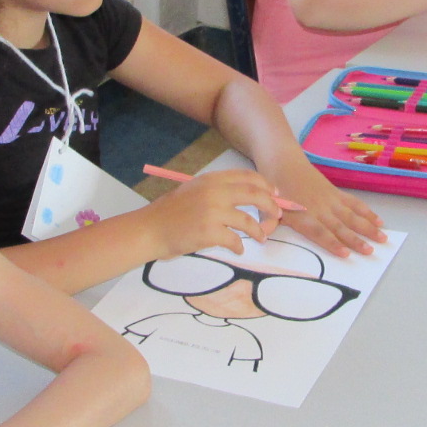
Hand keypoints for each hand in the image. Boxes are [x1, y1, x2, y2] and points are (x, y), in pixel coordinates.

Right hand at [143, 169, 280, 257]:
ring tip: (261, 238)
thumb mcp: (193, 190)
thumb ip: (217, 190)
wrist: (150, 229)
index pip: (247, 177)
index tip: (274, 194)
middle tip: (276, 216)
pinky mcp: (210, 233)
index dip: (265, 185)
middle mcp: (214, 192)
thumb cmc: (170, 213)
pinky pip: (235, 240)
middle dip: (271, 206)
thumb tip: (249, 196)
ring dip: (259, 231)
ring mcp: (212, 212)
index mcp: (211, 180)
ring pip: (248, 221)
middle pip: (255, 195)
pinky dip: (240, 246)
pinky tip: (239, 249)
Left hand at [268, 159, 385, 257]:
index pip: (319, 231)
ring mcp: (330, 200)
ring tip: (382, 238)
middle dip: (356, 239)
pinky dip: (367, 212)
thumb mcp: (268, 205)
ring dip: (368, 227)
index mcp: (302, 215)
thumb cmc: (275, 188)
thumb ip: (268, 221)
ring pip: (352, 215)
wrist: (283, 162)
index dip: (332, 242)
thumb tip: (262, 234)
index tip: (345, 253)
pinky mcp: (335, 193)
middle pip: (340, 226)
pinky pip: (354, 203)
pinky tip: (378, 221)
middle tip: (371, 251)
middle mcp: (319, 208)